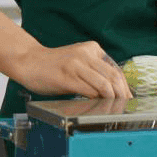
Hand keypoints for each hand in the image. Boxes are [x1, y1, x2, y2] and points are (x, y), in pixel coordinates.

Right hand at [15, 40, 131, 98]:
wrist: (28, 61)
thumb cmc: (53, 66)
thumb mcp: (78, 62)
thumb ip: (94, 72)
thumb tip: (113, 90)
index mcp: (92, 48)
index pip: (115, 69)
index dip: (124, 85)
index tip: (129, 97)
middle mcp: (86, 54)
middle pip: (113, 76)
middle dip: (122, 93)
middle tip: (126, 105)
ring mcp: (76, 64)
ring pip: (103, 83)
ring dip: (112, 98)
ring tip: (115, 107)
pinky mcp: (67, 76)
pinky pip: (88, 90)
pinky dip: (96, 99)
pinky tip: (98, 106)